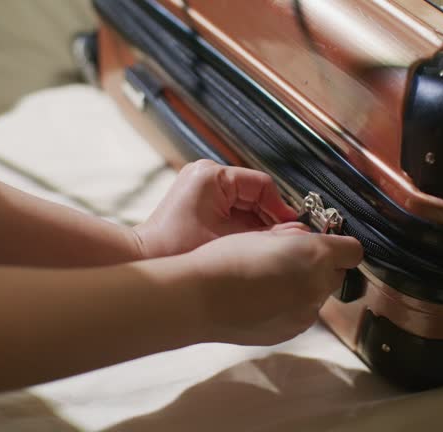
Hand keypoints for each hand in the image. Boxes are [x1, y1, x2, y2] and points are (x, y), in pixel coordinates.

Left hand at [134, 160, 296, 258]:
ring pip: (247, 203)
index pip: (262, 185)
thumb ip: (265, 235)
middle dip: (271, 218)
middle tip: (285, 240)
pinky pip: (234, 209)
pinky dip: (245, 226)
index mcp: (213, 176)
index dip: (281, 209)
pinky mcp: (201, 199)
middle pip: (256, 193)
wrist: (145, 259)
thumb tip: (297, 231)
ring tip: (269, 245)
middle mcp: (207, 174)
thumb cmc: (174, 249)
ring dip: (259, 224)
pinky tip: (252, 243)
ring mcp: (203, 185)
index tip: (293, 228)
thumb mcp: (228, 241)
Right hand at [185, 224, 362, 345]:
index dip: (339, 246)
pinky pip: (301, 314)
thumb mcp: (263, 235)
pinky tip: (262, 300)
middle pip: (336, 275)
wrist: (199, 298)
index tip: (324, 244)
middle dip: (319, 268)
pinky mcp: (291, 331)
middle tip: (287, 261)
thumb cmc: (225, 259)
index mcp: (314, 255)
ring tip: (267, 282)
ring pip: (317, 296)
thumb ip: (296, 238)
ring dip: (303, 288)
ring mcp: (305, 313)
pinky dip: (289, 307)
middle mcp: (317, 286)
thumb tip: (308, 241)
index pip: (352, 251)